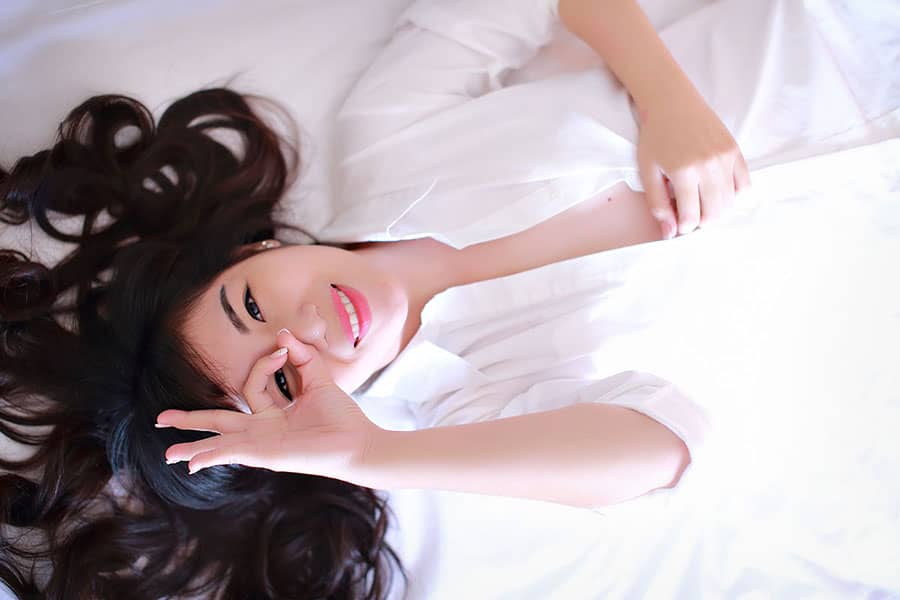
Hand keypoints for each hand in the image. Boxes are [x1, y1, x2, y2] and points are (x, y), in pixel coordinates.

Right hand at [157, 329, 381, 481]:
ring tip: (168, 454)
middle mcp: (263, 430)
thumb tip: (282, 335)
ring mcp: (262, 444)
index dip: (263, 363)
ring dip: (193, 446)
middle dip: (191, 420)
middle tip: (161, 418)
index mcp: (273, 414)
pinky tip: (190, 463)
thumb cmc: (342, 416)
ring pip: (220, 441)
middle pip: (219, 422)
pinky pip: (233, 452)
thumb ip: (302, 356)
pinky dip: (211, 456)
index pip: (251, 385)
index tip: (282, 349)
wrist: (357, 442)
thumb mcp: (320, 379)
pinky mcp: (266, 454)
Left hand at [635, 86, 751, 238]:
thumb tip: (669, 234)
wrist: (671, 102)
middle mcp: (708, 166)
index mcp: (683, 173)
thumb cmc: (655, 136)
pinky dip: (734, 196)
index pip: (691, 218)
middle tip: (689, 215)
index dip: (683, 228)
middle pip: (714, 214)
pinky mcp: (735, 151)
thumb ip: (658, 205)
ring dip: (716, 211)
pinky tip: (717, 193)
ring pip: (730, 203)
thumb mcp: (648, 172)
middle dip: (701, 222)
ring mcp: (725, 158)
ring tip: (700, 203)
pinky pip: (744, 185)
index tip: (677, 225)